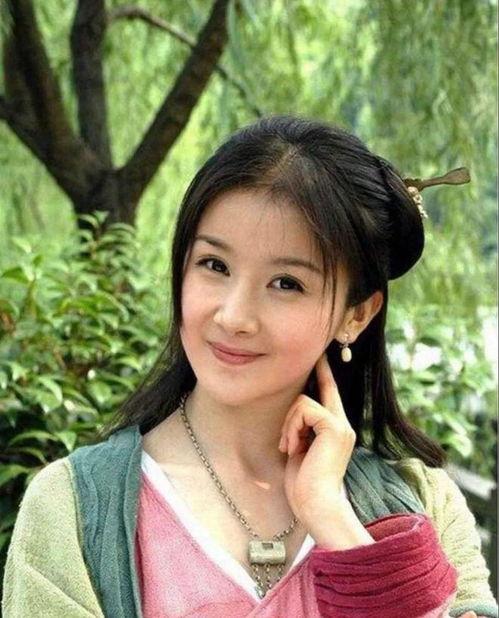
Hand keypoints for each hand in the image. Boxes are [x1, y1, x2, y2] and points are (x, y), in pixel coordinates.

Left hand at [279, 351, 356, 525]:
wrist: (316, 506)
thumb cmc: (304, 485)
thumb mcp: (301, 450)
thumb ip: (303, 428)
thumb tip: (296, 411)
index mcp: (336, 429)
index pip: (330, 392)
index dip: (325, 372)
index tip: (321, 354)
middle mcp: (343, 424)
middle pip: (320, 389)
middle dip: (298, 406)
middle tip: (292, 445)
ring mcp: (341, 425)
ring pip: (303, 401)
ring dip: (289, 425)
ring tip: (290, 450)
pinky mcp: (334, 427)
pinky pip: (304, 409)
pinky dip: (292, 427)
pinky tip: (293, 448)